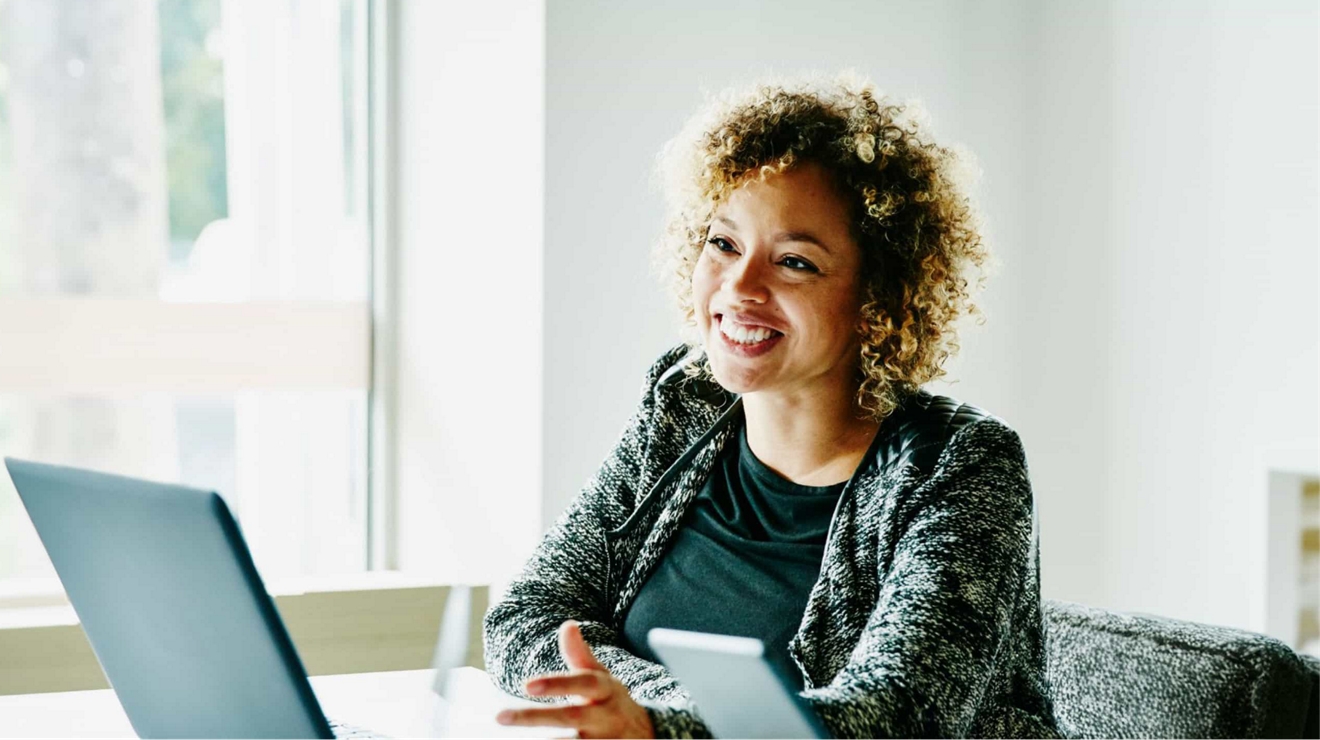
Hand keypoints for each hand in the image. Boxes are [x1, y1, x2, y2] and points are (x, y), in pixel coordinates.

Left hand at [495, 620, 655, 738]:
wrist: (646, 734)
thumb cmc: (611, 701)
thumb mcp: (601, 677)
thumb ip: (581, 655)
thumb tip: (567, 625)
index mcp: (606, 690)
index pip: (583, 682)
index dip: (557, 684)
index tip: (527, 685)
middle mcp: (605, 717)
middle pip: (570, 717)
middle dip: (534, 717)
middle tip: (501, 716)